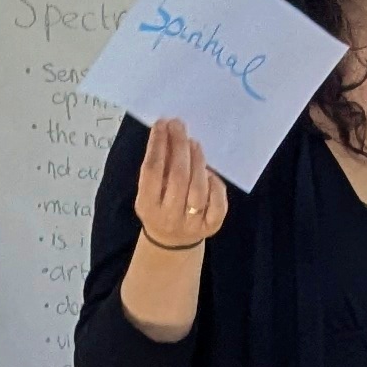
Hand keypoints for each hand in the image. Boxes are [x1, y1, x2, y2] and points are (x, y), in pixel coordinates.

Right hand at [134, 118, 227, 250]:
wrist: (172, 242)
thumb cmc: (159, 206)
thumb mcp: (150, 190)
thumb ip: (158, 166)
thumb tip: (168, 133)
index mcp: (148, 206)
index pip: (152, 171)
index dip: (157, 144)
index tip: (162, 124)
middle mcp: (169, 217)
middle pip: (178, 177)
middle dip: (179, 147)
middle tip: (179, 126)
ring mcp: (191, 224)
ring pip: (198, 189)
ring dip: (197, 161)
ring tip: (193, 143)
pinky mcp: (211, 226)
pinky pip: (218, 203)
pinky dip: (215, 184)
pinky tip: (209, 172)